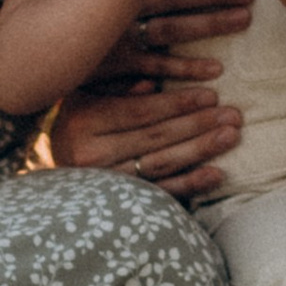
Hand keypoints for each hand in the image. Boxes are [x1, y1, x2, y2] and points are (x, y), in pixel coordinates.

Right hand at [50, 72, 242, 198]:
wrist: (52, 177)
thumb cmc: (76, 123)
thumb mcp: (88, 95)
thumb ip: (118, 86)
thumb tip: (152, 81)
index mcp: (83, 122)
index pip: (139, 112)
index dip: (177, 103)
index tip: (212, 94)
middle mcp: (91, 155)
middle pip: (155, 138)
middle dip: (199, 124)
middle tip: (233, 115)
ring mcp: (106, 183)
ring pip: (161, 164)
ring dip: (201, 150)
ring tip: (231, 136)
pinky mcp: (119, 204)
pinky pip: (160, 193)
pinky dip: (190, 184)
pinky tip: (216, 174)